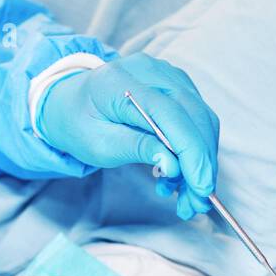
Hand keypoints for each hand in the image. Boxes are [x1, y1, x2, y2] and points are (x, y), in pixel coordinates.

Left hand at [37, 53, 220, 219]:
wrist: (72, 103)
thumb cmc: (80, 123)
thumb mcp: (98, 144)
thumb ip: (135, 148)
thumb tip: (173, 164)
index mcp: (122, 81)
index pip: (171, 115)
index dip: (192, 152)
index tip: (202, 187)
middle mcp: (151, 71)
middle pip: (194, 116)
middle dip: (202, 164)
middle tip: (196, 203)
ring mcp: (167, 75)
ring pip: (203, 120)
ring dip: (201, 162)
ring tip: (185, 196)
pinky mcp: (178, 86)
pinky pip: (197, 120)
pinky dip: (195, 151)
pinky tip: (178, 175)